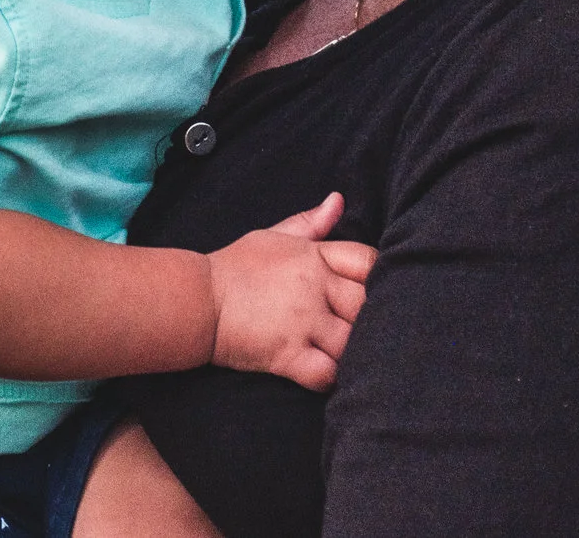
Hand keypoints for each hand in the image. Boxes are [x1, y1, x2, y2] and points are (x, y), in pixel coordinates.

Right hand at [203, 192, 376, 390]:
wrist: (197, 300)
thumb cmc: (236, 267)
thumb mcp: (273, 236)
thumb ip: (311, 222)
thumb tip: (339, 200)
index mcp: (314, 256)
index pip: (368, 261)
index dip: (381, 277)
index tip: (375, 291)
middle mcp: (313, 287)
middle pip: (368, 305)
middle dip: (372, 318)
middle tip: (366, 328)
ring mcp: (302, 322)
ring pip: (354, 342)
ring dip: (356, 352)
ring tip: (352, 355)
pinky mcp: (287, 354)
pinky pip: (327, 373)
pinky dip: (333, 378)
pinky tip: (329, 372)